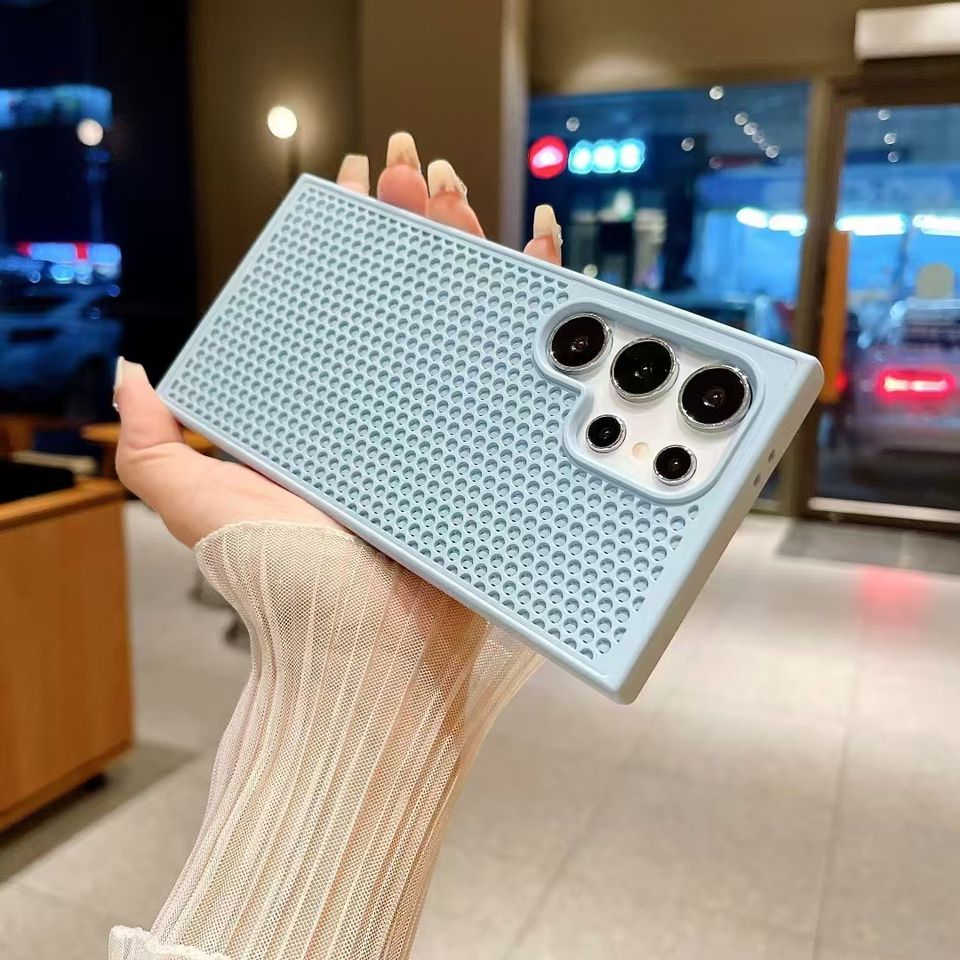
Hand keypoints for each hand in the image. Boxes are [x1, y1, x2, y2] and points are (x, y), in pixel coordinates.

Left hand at [115, 131, 562, 547]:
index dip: (349, 240)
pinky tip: (532, 261)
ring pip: (466, 321)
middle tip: (411, 170)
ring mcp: (446, 429)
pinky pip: (521, 374)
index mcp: (331, 413)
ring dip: (465, 249)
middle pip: (410, 299)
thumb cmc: (282, 580)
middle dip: (412, 225)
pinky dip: (534, 315)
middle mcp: (391, 414)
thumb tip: (130, 378)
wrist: (364, 647)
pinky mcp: (495, 452)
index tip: (351, 184)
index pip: (345, 305)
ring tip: (453, 192)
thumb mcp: (200, 504)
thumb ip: (154, 447)